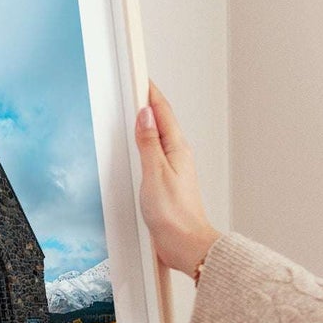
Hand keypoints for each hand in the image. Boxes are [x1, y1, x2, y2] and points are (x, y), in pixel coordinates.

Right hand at [136, 81, 220, 274]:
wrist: (186, 245)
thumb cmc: (174, 215)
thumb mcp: (154, 174)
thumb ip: (148, 143)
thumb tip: (145, 115)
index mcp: (177, 149)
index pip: (162, 112)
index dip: (150, 93)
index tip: (140, 77)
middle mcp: (178, 156)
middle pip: (162, 122)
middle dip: (148, 103)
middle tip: (136, 86)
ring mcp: (174, 169)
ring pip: (159, 138)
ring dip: (148, 123)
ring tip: (136, 109)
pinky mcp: (168, 183)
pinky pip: (156, 155)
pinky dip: (146, 144)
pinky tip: (140, 147)